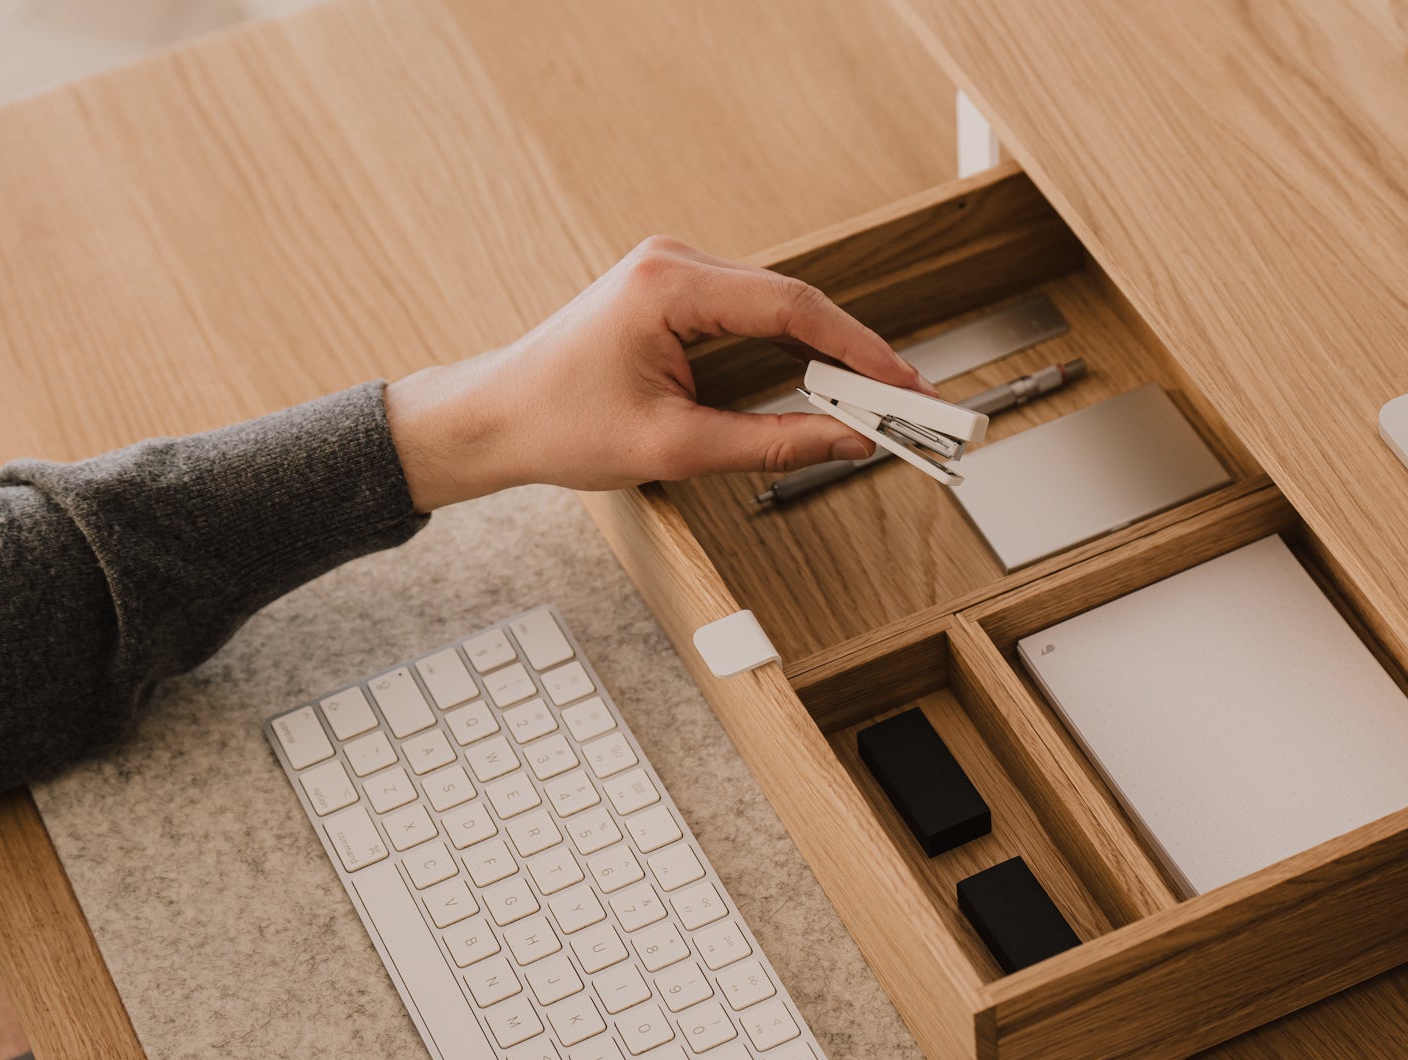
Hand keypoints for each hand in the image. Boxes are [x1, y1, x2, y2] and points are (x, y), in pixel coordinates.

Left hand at [384, 237, 935, 510]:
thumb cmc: (560, 424)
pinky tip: (828, 379)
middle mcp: (674, 261)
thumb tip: (844, 440)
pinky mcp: (676, 293)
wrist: (498, 417)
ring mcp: (675, 271)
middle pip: (794, 301)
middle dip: (855, 353)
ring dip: (829, 351)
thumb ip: (772, 444)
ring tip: (879, 395)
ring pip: (780, 305)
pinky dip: (795, 347)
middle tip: (909, 398)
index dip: (860, 348)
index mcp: (669, 284)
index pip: (792, 306)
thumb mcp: (676, 449)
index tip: (904, 381)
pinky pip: (755, 313)